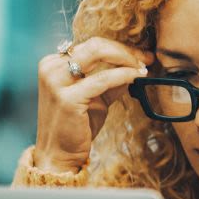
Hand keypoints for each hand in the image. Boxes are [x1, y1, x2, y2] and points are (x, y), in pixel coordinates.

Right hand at [34, 37, 153, 172]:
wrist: (58, 155)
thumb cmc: (75, 127)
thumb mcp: (95, 98)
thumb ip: (111, 80)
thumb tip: (136, 65)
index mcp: (54, 64)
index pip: (91, 45)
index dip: (119, 48)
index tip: (141, 54)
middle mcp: (52, 68)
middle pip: (96, 44)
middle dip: (126, 49)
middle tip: (146, 57)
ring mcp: (57, 81)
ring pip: (98, 52)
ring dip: (126, 58)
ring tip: (143, 67)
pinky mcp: (68, 97)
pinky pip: (103, 78)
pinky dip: (124, 74)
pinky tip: (137, 77)